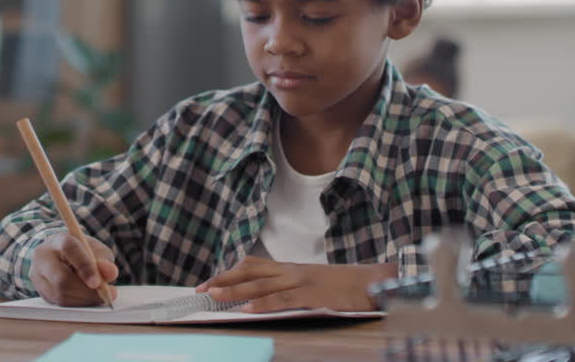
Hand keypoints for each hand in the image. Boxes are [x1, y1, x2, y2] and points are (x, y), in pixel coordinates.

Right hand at [30, 232, 118, 306]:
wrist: (60, 257)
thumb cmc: (81, 252)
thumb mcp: (96, 250)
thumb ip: (104, 260)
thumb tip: (111, 273)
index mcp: (58, 240)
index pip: (70, 249)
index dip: (84, 266)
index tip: (97, 283)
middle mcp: (43, 257)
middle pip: (61, 278)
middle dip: (86, 291)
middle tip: (105, 295)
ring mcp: (38, 275)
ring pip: (60, 294)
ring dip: (84, 299)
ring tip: (99, 297)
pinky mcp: (40, 291)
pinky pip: (59, 303)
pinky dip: (77, 304)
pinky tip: (88, 300)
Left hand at [195, 256, 396, 312]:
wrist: (374, 282)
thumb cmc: (345, 286)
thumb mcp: (313, 282)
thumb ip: (292, 285)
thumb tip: (266, 295)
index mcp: (292, 267)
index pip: (253, 265)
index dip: (229, 273)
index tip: (208, 281)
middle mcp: (292, 270)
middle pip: (251, 273)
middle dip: (223, 281)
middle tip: (200, 290)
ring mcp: (302, 281)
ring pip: (261, 284)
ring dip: (235, 290)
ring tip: (213, 296)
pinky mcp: (312, 295)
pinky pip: (283, 299)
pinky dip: (262, 304)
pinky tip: (247, 309)